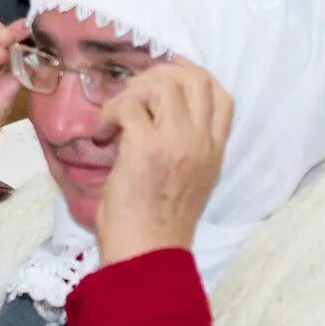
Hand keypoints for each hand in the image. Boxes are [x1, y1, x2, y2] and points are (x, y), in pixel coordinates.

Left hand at [92, 62, 231, 262]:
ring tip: (116, 118)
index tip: (165, 76)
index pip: (222, 96)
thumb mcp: (189, 180)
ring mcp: (176, 142)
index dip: (194, 75)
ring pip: (161, 86)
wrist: (147, 251)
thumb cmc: (158, 222)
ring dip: (131, 93)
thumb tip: (153, 118)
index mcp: (214, 151)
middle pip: (192, 80)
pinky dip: (110, 114)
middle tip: (131, 96)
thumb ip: (184, 148)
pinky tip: (102, 135)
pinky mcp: (146, 146)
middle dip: (156, 76)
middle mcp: (201, 141)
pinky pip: (128, 107)